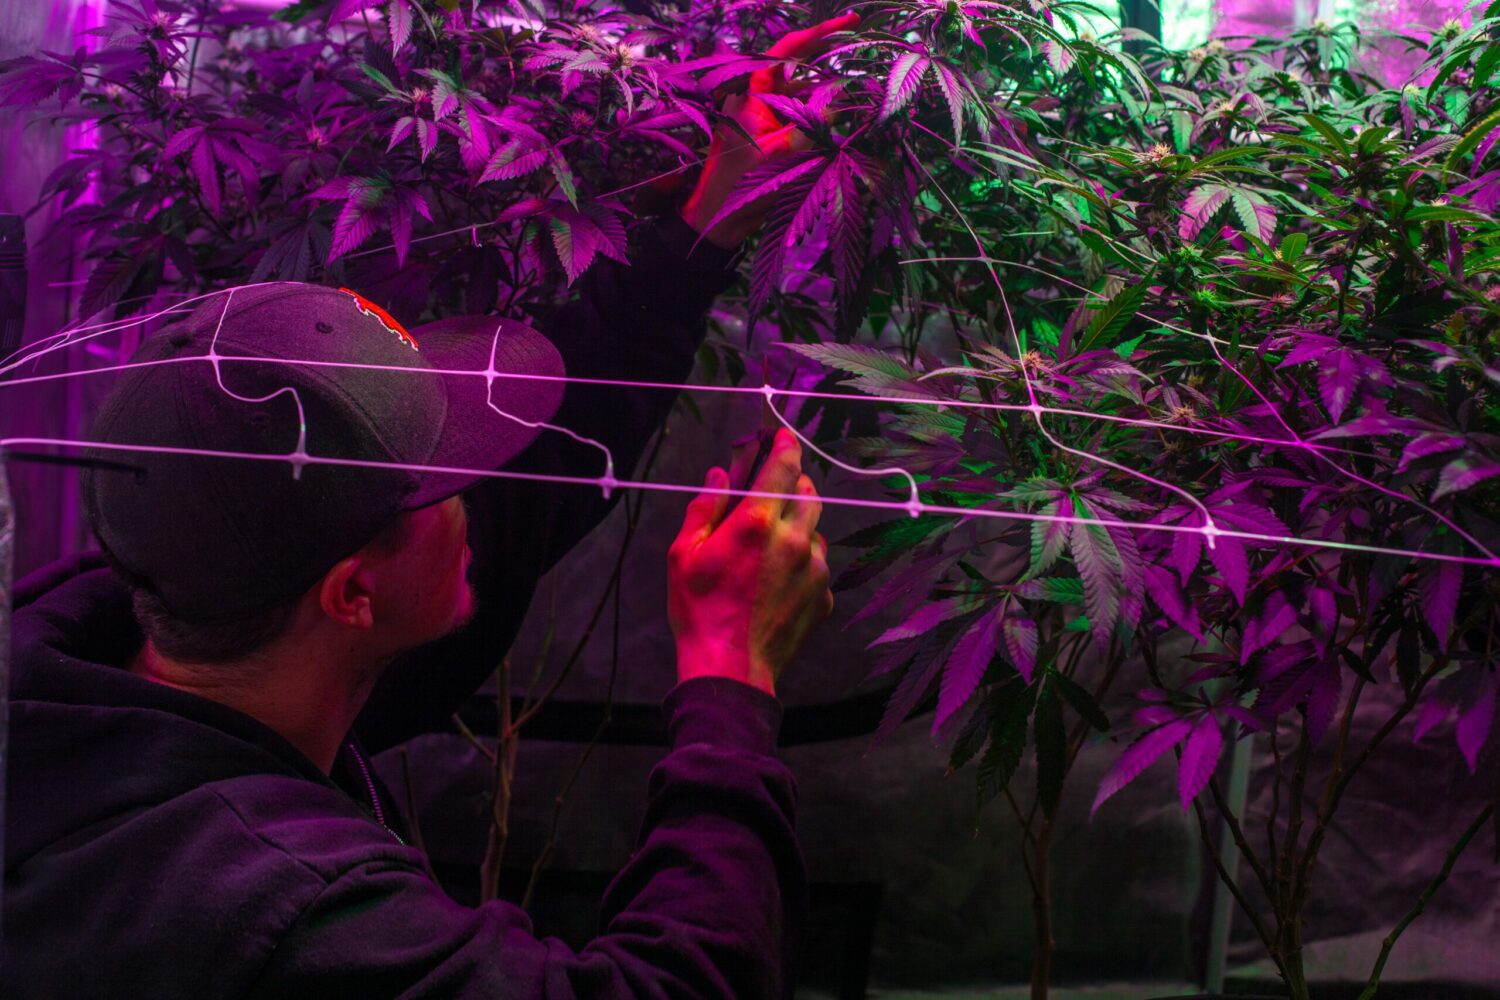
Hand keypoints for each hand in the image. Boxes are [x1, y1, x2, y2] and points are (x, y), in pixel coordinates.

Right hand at [667, 428, 833, 696]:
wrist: (730, 669)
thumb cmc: (699, 610)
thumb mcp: (684, 554)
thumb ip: (705, 507)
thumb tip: (722, 474)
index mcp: (758, 522)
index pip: (784, 466)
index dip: (785, 444)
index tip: (783, 436)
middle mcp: (794, 539)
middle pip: (809, 492)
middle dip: (793, 484)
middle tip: (772, 493)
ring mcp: (814, 569)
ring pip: (816, 529)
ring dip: (798, 525)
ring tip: (770, 546)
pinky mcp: (823, 595)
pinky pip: (818, 565)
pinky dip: (802, 561)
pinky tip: (778, 579)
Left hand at [679, 12, 860, 248]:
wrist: (718, 218)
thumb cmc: (738, 184)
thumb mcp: (779, 152)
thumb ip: (812, 126)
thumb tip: (840, 104)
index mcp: (753, 89)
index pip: (790, 48)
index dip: (821, 31)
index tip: (851, 20)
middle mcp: (760, 96)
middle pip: (801, 68)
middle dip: (831, 61)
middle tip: (863, 50)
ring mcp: (767, 116)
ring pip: (805, 94)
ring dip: (830, 93)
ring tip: (860, 94)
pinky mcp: (773, 136)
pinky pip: (803, 117)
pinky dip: (822, 116)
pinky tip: (845, 119)